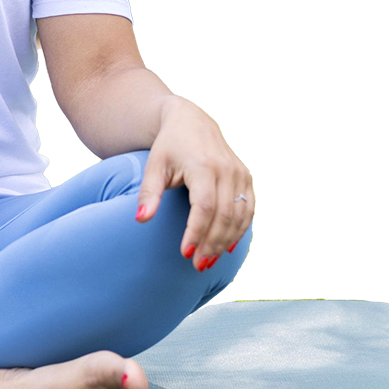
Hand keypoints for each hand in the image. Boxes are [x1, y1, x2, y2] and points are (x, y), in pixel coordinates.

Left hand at [133, 96, 253, 271]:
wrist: (191, 122)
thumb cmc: (169, 146)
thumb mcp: (154, 166)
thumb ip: (149, 193)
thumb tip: (140, 220)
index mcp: (203, 166)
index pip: (205, 207)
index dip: (196, 232)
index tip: (185, 253)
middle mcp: (226, 170)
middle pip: (224, 216)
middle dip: (211, 243)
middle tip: (198, 265)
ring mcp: (240, 174)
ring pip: (239, 216)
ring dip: (225, 241)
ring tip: (208, 261)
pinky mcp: (246, 178)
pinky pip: (248, 209)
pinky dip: (240, 230)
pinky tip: (227, 247)